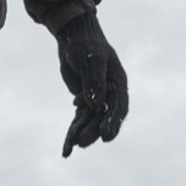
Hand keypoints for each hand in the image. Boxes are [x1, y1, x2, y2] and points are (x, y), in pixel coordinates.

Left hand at [54, 11, 127, 155]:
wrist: (73, 38)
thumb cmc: (85, 45)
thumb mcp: (92, 60)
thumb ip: (95, 82)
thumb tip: (96, 105)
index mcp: (117, 83)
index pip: (119, 107)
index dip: (113, 122)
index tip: (107, 136)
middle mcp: (108, 93)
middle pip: (103, 117)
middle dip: (93, 131)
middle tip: (83, 143)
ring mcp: (96, 98)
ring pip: (90, 120)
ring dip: (81, 132)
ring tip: (72, 146)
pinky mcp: (83, 100)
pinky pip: (78, 119)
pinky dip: (72, 131)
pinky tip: (66, 147)